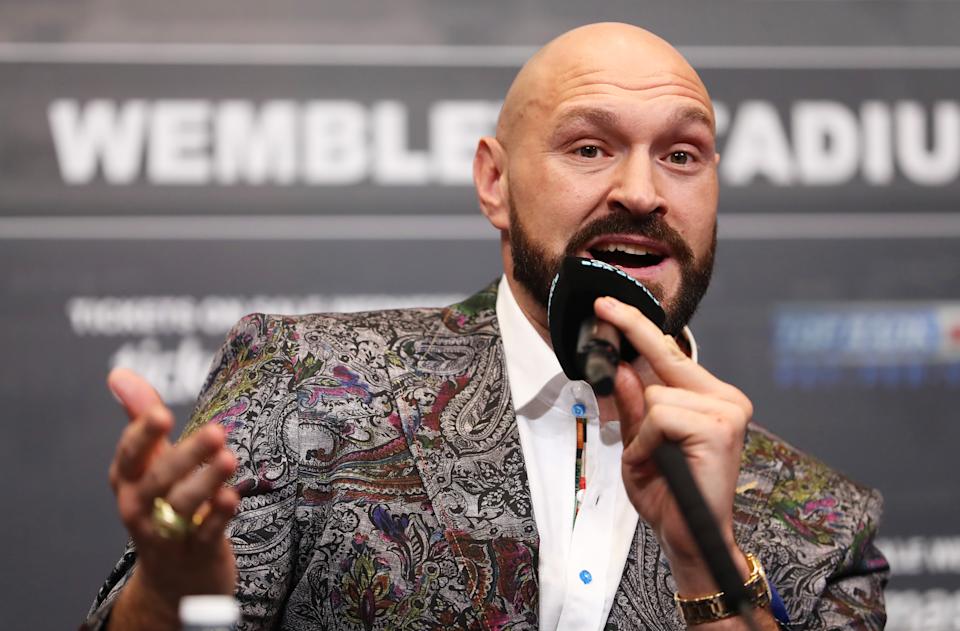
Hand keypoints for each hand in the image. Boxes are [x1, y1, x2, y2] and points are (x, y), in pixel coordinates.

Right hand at [106, 368, 238, 628]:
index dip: (142, 435)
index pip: (129, 456)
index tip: (160, 413)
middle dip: (186, 456)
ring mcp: (168, 533)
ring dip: (207, 481)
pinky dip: (218, 515)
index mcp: (128, 482)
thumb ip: (140, 419)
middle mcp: (142, 508)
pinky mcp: (197, 552)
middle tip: (216, 432)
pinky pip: (207, 532)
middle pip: (159, 481)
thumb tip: (119, 373)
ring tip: (228, 458)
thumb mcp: (150, 464)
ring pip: (184, 506)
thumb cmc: (162, 505)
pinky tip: (232, 496)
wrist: (175, 577)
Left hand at [594, 297, 752, 595]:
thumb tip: (622, 368)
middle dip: (631, 334)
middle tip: (602, 306)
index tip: (609, 306)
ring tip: (653, 458)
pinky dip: (648, 440)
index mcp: (710, 399)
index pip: (671, 353)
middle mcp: (725, 398)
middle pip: (665, 357)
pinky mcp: (719, 427)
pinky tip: (660, 461)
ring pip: (656, 393)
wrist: (689, 539)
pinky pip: (660, 415)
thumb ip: (632, 407)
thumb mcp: (638, 444)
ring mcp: (727, 411)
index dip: (638, 327)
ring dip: (642, 430)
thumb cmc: (668, 495)